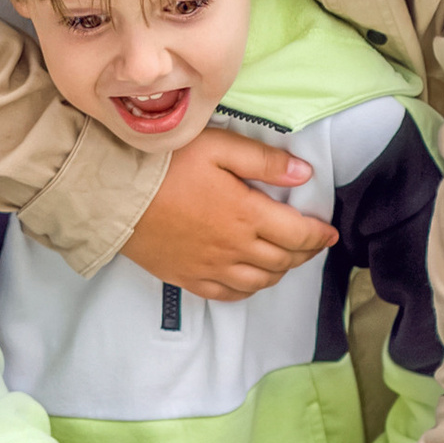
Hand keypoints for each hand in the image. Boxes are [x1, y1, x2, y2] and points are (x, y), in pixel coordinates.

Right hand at [122, 126, 336, 301]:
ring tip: (286, 260)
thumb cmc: (165, 164)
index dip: (319, 235)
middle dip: (305, 253)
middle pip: (283, 260)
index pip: (298, 233)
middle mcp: (234, 247)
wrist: (113, 193)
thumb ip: (264, 161)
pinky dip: (248, 289)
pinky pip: (227, 294)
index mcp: (246, 214)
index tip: (330, 233)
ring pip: (259, 281)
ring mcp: (210, 267)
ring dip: (280, 272)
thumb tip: (304, 174)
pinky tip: (251, 280)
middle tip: (313, 244)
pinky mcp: (187, 277)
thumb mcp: (218, 148)